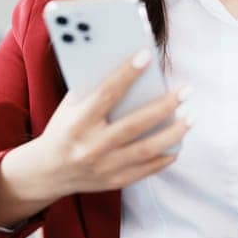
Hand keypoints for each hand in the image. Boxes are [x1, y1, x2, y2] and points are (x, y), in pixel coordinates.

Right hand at [0, 50, 190, 226]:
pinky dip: (164, 157)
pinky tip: (177, 144)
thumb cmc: (62, 129)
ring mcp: (103, 167)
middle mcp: (91, 146)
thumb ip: (93, 90)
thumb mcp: (69, 107)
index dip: (127, 74)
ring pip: (146, 150)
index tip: (147, 56)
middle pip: (135, 124)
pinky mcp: (113, 182)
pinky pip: (145, 170)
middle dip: (164, 106)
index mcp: (78, 122)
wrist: (46, 172)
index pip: (106, 94)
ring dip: (172, 133)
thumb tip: (128, 67)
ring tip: (190, 117)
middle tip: (186, 91)